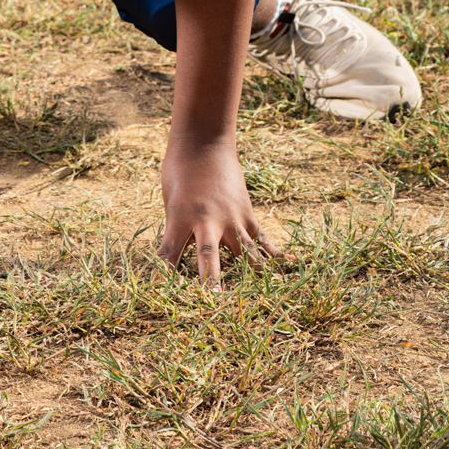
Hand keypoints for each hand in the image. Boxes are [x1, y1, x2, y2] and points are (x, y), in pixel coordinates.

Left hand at [157, 131, 277, 284]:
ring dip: (250, 277)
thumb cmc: (179, 173)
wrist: (204, 142)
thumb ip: (179, 234)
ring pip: (243, 253)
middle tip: (212, 307)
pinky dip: (275, 254)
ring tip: (261, 298)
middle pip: (207, 258)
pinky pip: (262, 239)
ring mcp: (231, 218)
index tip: (159, 297)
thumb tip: (179, 264)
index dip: (162, 276)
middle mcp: (207, 220)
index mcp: (180, 217)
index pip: (168, 253)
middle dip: (209, 283)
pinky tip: (290, 265)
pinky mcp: (247, 214)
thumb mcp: (170, 203)